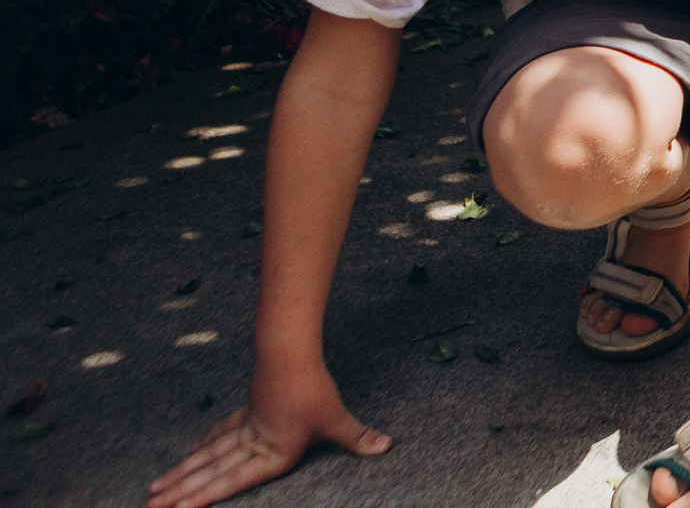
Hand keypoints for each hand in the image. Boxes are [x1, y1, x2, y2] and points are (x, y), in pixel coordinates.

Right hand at [145, 364, 388, 507]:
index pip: (234, 482)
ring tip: (154, 489)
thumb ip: (357, 437)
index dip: (206, 497)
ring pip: (207, 455)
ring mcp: (246, 426)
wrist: (290, 353)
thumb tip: (386, 447)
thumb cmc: (313, 389)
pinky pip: (221, 432)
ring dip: (181, 472)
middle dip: (179, 492)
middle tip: (148, 507)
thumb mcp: (336, 418)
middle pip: (210, 471)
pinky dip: (205, 445)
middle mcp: (253, 444)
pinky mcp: (248, 410)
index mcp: (272, 454)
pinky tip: (190, 454)